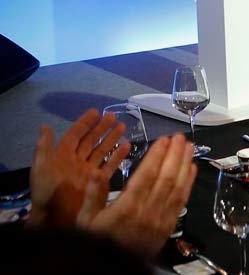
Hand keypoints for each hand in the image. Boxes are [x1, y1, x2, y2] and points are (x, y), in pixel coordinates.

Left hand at [28, 109, 129, 228]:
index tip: (96, 112)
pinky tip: (127, 146)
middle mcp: (77, 161)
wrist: (55, 217)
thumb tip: (45, 126)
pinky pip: (110, 166)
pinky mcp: (98, 182)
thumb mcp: (41, 167)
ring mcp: (88, 171)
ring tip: (122, 126)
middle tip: (113, 116)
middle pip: (91, 141)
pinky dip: (118, 156)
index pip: (75, 135)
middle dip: (101, 128)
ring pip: (102, 150)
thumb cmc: (47, 191)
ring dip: (111, 138)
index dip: (84, 123)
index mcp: (62, 156)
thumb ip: (44, 147)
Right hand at [79, 133, 196, 258]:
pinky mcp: (169, 226)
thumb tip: (96, 171)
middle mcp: (147, 212)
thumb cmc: (97, 240)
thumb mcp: (86, 220)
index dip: (157, 156)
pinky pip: (182, 201)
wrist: (111, 268)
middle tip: (180, 137)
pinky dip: (188, 183)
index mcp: (126, 208)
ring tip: (189, 147)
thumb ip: (93, 195)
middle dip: (174, 155)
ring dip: (185, 164)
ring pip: (178, 187)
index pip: (146, 176)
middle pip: (166, 178)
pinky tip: (192, 168)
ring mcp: (161, 220)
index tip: (164, 139)